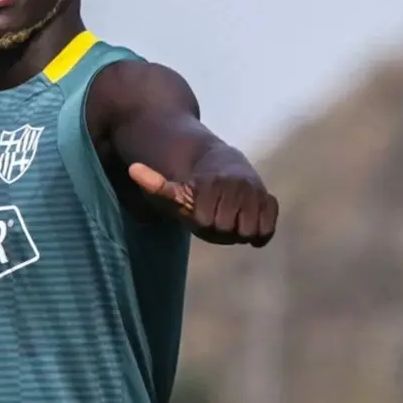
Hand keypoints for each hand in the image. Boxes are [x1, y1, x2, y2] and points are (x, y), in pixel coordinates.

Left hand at [127, 163, 277, 246]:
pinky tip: (249, 223)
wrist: (226, 169)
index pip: (205, 223)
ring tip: (231, 217)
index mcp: (212, 182)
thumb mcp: (174, 189)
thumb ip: (155, 184)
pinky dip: (259, 233)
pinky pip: (266, 231)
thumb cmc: (195, 188)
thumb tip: (131, 169)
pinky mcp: (271, 202)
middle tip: (216, 214)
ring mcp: (257, 192)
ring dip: (238, 231)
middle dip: (219, 229)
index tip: (199, 209)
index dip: (200, 221)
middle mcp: (237, 184)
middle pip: (227, 231)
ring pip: (248, 232)